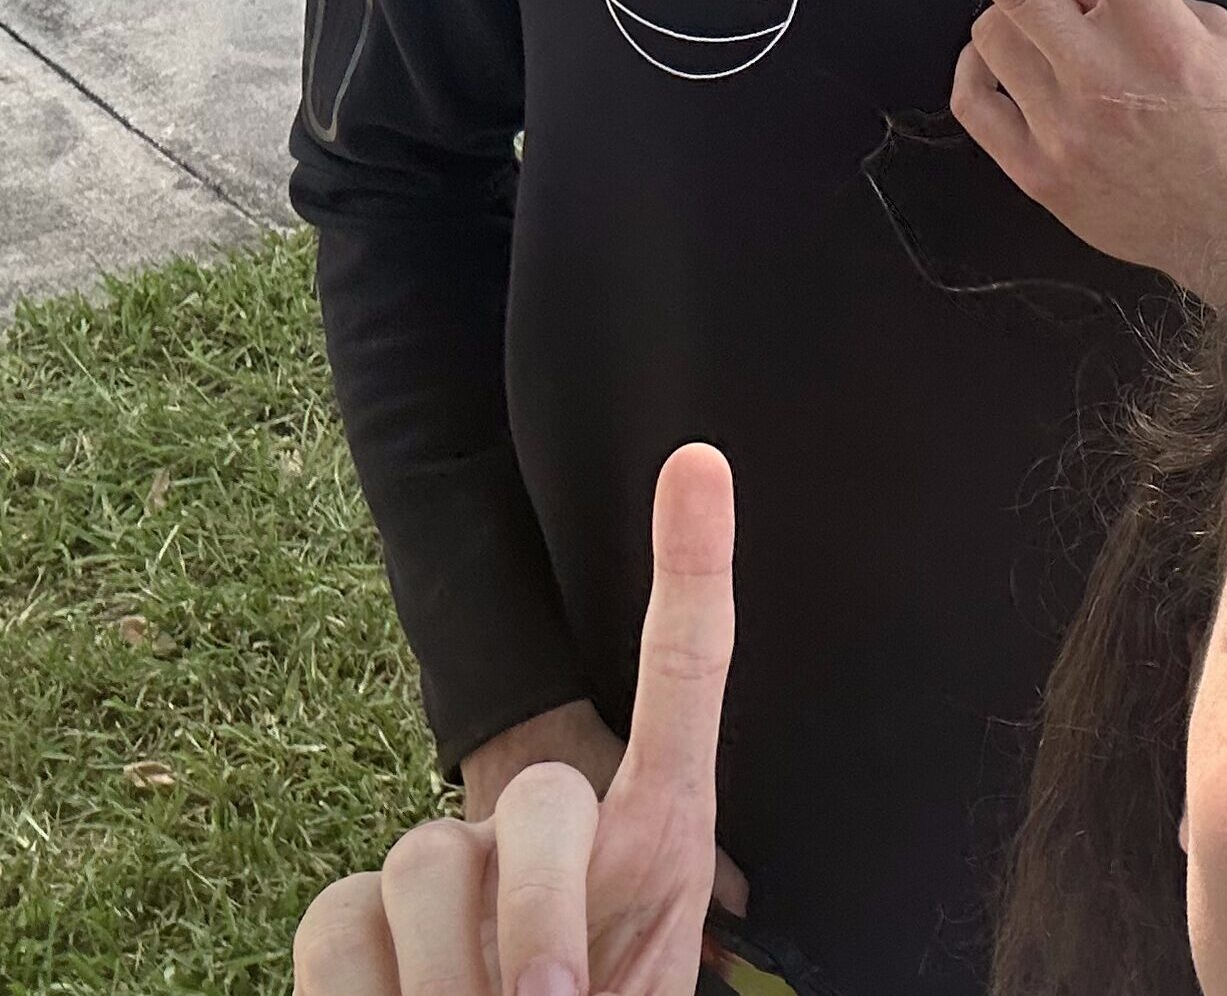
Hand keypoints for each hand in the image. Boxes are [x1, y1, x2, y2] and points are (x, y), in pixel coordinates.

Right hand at [293, 444, 736, 995]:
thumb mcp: (648, 962)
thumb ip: (666, 902)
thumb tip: (703, 900)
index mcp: (649, 826)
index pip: (680, 673)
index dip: (692, 567)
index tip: (701, 463)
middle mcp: (543, 820)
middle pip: (540, 801)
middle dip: (542, 911)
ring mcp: (440, 861)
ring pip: (424, 863)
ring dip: (457, 972)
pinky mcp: (350, 916)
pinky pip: (341, 922)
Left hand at [889, 0, 1226, 303]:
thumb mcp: (1215, 46)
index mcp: (1160, 36)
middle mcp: (1105, 76)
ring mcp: (1065, 128)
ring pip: (991, 36)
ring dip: (1003, 14)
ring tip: (1039, 28)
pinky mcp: (1040, 172)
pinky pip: (975, 102)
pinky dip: (978, 69)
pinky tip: (998, 63)